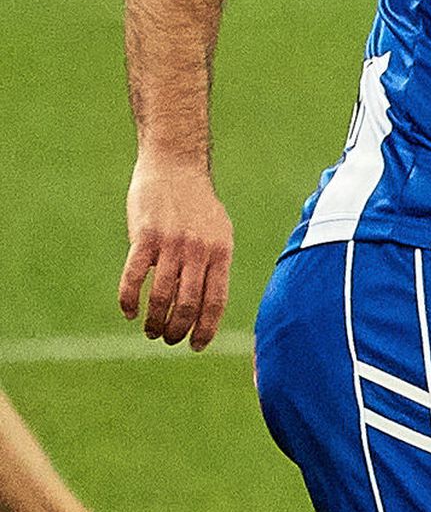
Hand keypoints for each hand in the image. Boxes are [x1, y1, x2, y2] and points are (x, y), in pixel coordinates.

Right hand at [120, 157, 233, 347]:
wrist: (175, 164)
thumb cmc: (197, 203)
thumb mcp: (219, 232)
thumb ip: (216, 264)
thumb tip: (212, 304)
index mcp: (221, 252)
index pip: (216, 301)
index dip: (206, 328)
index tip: (196, 346)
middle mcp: (199, 250)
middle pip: (188, 304)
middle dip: (177, 330)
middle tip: (167, 339)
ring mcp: (171, 243)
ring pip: (162, 296)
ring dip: (154, 320)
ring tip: (149, 330)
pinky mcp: (144, 235)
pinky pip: (135, 277)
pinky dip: (130, 300)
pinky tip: (128, 311)